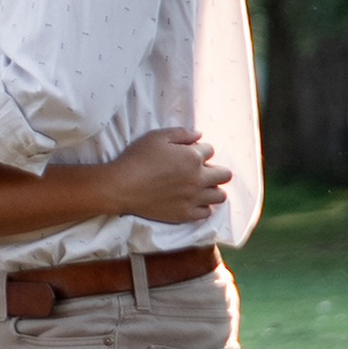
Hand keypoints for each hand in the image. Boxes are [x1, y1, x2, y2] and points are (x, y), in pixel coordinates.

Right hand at [106, 126, 230, 222]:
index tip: (188, 153)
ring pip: (220, 195)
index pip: (210, 150)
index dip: (199, 150)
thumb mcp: (157, 136)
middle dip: (215, 169)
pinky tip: (191, 200)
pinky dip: (203, 206)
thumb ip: (182, 133)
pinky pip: (207, 212)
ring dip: (213, 189)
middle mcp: (198, 178)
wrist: (122, 187)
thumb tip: (199, 135)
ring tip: (199, 187)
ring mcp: (194, 198)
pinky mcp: (186, 214)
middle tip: (200, 171)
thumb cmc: (138, 158)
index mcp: (193, 157)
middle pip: (225, 174)